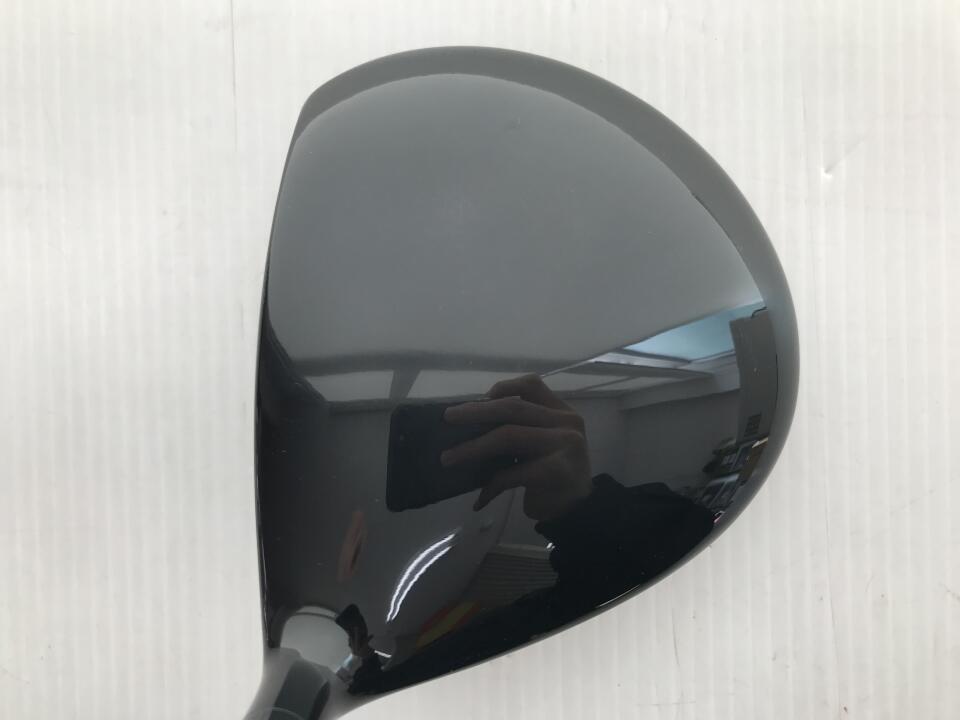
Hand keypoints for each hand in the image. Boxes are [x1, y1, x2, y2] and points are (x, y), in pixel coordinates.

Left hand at [441, 374, 592, 520]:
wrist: (578, 509)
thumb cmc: (554, 474)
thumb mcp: (544, 442)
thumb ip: (521, 428)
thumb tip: (469, 424)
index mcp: (561, 411)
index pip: (532, 385)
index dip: (503, 388)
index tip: (479, 397)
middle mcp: (566, 422)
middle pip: (513, 408)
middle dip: (476, 412)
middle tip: (448, 419)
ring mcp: (564, 445)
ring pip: (508, 436)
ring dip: (473, 448)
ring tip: (448, 458)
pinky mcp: (556, 471)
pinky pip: (513, 473)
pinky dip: (491, 485)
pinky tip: (479, 499)